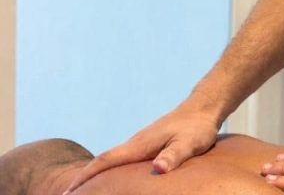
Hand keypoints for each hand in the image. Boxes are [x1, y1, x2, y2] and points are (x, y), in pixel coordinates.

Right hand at [62, 104, 218, 192]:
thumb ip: (173, 156)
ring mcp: (141, 142)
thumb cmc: (197, 128)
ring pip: (112, 160)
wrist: (204, 108)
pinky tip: (112, 180)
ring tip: (82, 193)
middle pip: (103, 161)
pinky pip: (123, 159)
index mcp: (140, 144)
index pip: (106, 161)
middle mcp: (136, 142)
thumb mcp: (188, 144)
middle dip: (84, 179)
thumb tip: (158, 170)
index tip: (67, 192)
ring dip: (96, 175)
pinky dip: (110, 170)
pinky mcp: (148, 144)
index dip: (85, 177)